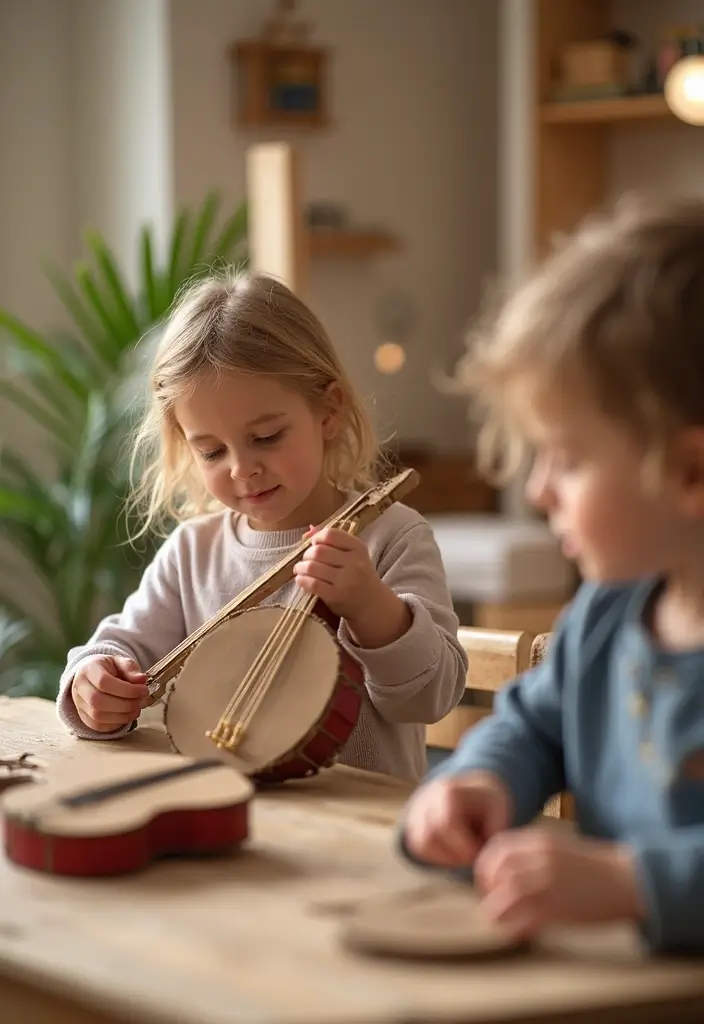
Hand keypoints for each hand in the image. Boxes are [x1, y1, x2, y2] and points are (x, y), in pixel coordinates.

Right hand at [71, 655, 149, 732]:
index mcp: (89, 669)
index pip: (103, 682)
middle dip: (125, 704)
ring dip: (122, 716)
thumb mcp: (121, 662)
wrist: (93, 676)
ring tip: (136, 709)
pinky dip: (115, 724)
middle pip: (98, 701)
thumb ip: (131, 670)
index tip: (144, 690)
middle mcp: (79, 686)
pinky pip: (98, 726)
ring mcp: (79, 703)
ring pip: (98, 716)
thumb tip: (142, 680)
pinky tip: (126, 716)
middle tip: (140, 701)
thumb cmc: (109, 669)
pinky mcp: (83, 717)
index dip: (126, 689)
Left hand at [294, 525, 384, 622]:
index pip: (331, 534)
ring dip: (301, 567)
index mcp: (358, 548)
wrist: (373, 604)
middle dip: (306, 554)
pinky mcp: (336, 596)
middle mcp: (354, 563)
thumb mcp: (354, 555)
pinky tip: (301, 580)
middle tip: (305, 560)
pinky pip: (312, 584)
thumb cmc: (359, 576)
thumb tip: (308, 531)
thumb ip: (333, 542)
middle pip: (318, 551)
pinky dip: (302, 580)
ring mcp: (346, 580)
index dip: (317, 538)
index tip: (314, 544)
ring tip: (300, 569)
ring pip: (312, 567)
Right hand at [403, 772, 512, 866]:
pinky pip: (418, 847)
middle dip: (453, 855)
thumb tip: (482, 853)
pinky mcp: (412, 824)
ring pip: (420, 844)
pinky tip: (455, 851)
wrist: (473, 790)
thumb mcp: (499, 808)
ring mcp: (416, 810)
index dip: (463, 845)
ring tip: (465, 853)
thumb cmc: (487, 801)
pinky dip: (436, 856)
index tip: (480, 851)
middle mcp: (426, 798)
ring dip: (444, 857)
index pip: (446, 823)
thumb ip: (494, 829)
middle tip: (473, 855)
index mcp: (448, 790)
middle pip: (428, 837)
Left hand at [474, 827, 644, 937]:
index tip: (489, 881)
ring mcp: (550, 882)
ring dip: (496, 909)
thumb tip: (503, 870)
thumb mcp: (557, 846)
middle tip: (492, 901)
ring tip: (497, 919)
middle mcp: (541, 857)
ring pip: (507, 892)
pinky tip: (516, 933)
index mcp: (539, 839)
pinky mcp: (559, 908)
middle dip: (487, 886)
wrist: (627, 880)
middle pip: (497, 867)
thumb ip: (530, 853)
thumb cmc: (592, 866)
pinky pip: (525, 919)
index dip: (486, 866)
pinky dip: (514, 928)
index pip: (497, 847)